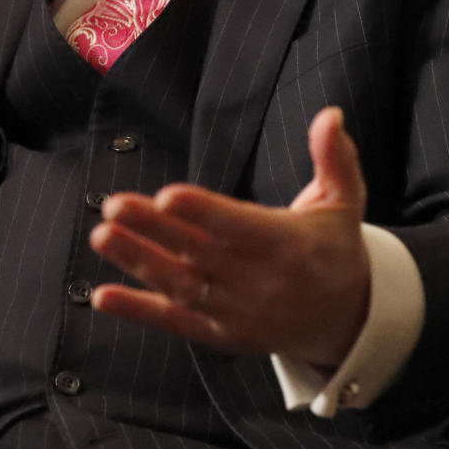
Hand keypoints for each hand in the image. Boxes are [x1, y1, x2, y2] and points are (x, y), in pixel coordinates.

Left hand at [89, 105, 369, 367]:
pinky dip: (140, 311)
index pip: (240, 226)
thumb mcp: (344, 201)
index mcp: (288, 244)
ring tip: (101, 236)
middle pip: (199, 253)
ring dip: (138, 262)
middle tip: (114, 205)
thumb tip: (330, 114)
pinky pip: (176, 323)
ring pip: (181, 287)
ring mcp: (238, 312)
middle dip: (154, 230)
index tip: (168, 196)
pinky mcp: (222, 335)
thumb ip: (334, 157)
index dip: (204, 212)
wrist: (347, 320)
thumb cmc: (335, 248)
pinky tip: (103, 296)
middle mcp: (260, 282)